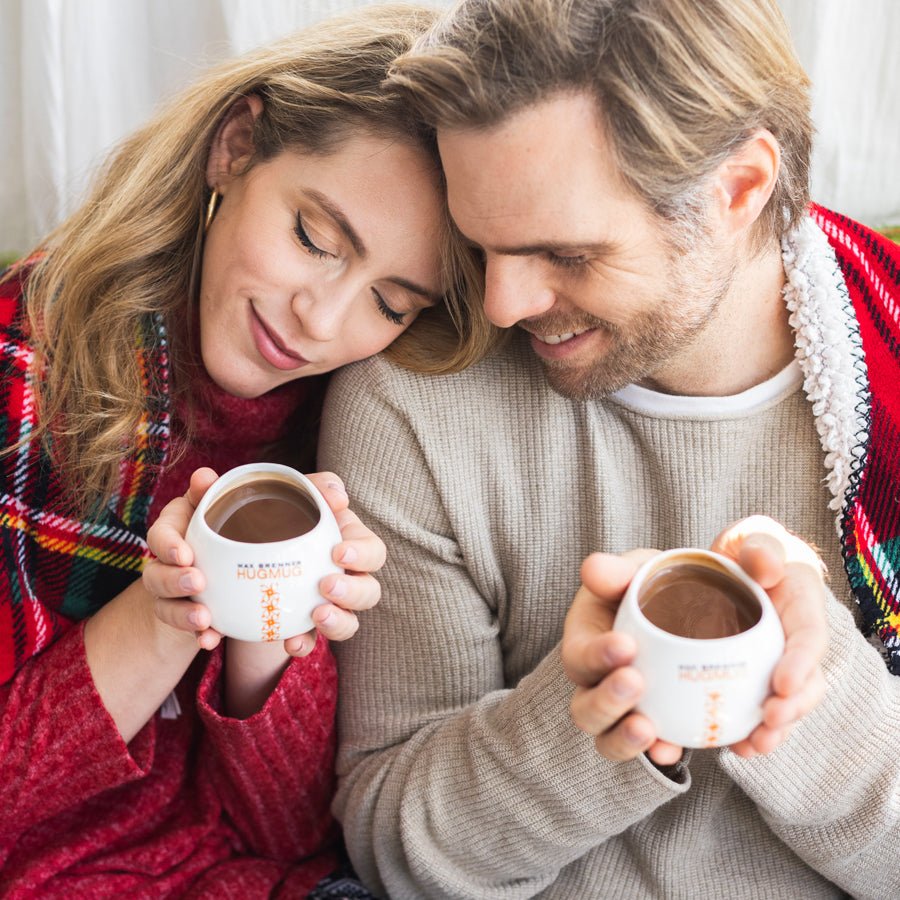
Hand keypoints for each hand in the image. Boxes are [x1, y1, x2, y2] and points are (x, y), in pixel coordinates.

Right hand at [143, 467, 221, 649]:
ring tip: (204, 618)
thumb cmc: (223, 527)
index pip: (160, 535)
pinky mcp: (185, 616)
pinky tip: (211, 639)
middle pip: (156, 574)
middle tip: (197, 582)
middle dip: (173, 580)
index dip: (168, 544)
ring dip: (183, 613)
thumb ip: (209, 493)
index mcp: (174, 530)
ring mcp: (171, 593)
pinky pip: (185, 630)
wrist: (224, 569)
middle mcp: (165, 562)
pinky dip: (198, 635)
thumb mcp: (218, 509)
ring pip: (165, 605)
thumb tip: (204, 475)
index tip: (186, 554)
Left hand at [285, 471, 384, 654]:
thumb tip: (338, 494)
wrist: (241, 547)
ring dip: (338, 623)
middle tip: (327, 585)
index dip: (363, 555)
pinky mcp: (301, 627)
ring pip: (349, 623)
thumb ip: (316, 485)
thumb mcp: (293, 491)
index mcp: (349, 544)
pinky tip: (288, 642)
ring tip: (317, 616)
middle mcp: (346, 577)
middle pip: (369, 592)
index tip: (338, 552)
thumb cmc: (279, 512)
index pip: (373, 551)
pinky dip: (301, 645)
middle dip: (353, 592)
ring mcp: (326, 605)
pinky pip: (308, 642)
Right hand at [563, 517, 827, 764]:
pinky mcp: (657, 730)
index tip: (626, 644)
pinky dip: (661, 755)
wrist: (691, 614)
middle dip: (606, 701)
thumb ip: (617, 571)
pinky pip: (651, 753)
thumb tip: (593, 569)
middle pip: (585, 709)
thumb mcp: (636, 571)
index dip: (596, 655)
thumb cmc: (654, 589)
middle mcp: (598, 685)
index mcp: (586, 643)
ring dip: (625, 738)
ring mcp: (626, 714)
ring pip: (609, 739)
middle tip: (636, 682)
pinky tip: (674, 748)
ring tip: (649, 730)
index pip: (578, 656)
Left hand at [709, 515, 827, 757]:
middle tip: (769, 723)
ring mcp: (776, 664)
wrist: (731, 567)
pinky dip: (747, 731)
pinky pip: (756, 709)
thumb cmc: (749, 550)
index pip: (809, 637)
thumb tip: (764, 566)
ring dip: (772, 730)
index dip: (801, 663)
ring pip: (785, 704)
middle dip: (792, 708)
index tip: (783, 685)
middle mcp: (794, 641)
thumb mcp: (754, 536)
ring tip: (751, 747)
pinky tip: (731, 747)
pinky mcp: (753, 678)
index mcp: (802, 605)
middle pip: (806, 682)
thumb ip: (760, 545)